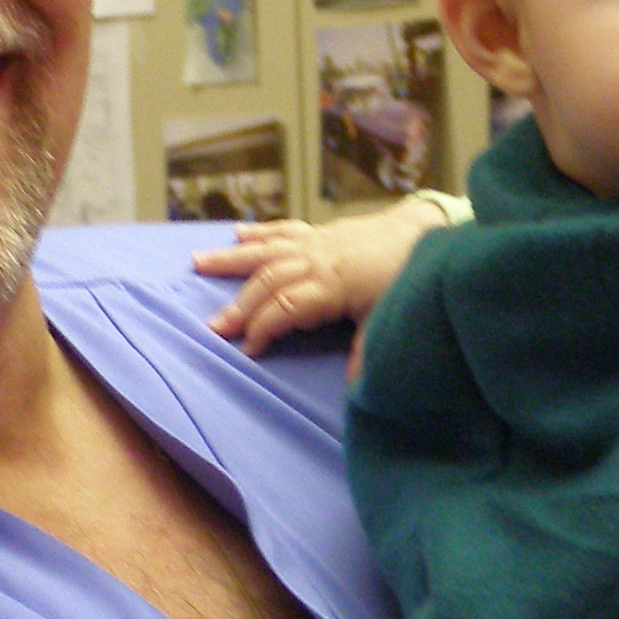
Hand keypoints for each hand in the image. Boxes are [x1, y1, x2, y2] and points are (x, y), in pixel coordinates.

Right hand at [193, 199, 445, 351]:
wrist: (421, 230)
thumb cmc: (405, 275)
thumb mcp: (388, 314)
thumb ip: (367, 350)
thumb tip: (354, 388)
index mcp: (331, 283)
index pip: (286, 307)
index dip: (265, 328)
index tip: (249, 349)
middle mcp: (316, 259)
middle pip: (268, 282)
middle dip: (240, 306)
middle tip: (214, 327)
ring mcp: (315, 242)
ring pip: (266, 251)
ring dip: (232, 260)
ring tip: (196, 264)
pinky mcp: (319, 232)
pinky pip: (282, 231)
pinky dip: (259, 232)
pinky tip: (237, 233)